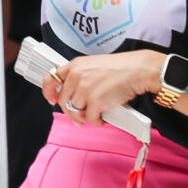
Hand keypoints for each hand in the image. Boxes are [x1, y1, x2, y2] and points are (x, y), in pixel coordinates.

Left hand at [42, 50, 160, 124]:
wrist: (138, 70)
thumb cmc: (122, 68)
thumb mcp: (94, 65)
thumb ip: (81, 76)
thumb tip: (73, 94)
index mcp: (75, 65)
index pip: (51, 79)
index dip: (48, 92)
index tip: (52, 99)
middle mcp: (77, 76)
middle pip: (63, 101)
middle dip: (72, 111)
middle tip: (81, 116)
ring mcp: (84, 89)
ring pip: (75, 112)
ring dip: (85, 117)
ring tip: (95, 116)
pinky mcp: (95, 101)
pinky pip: (90, 119)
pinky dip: (97, 122)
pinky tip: (103, 118)